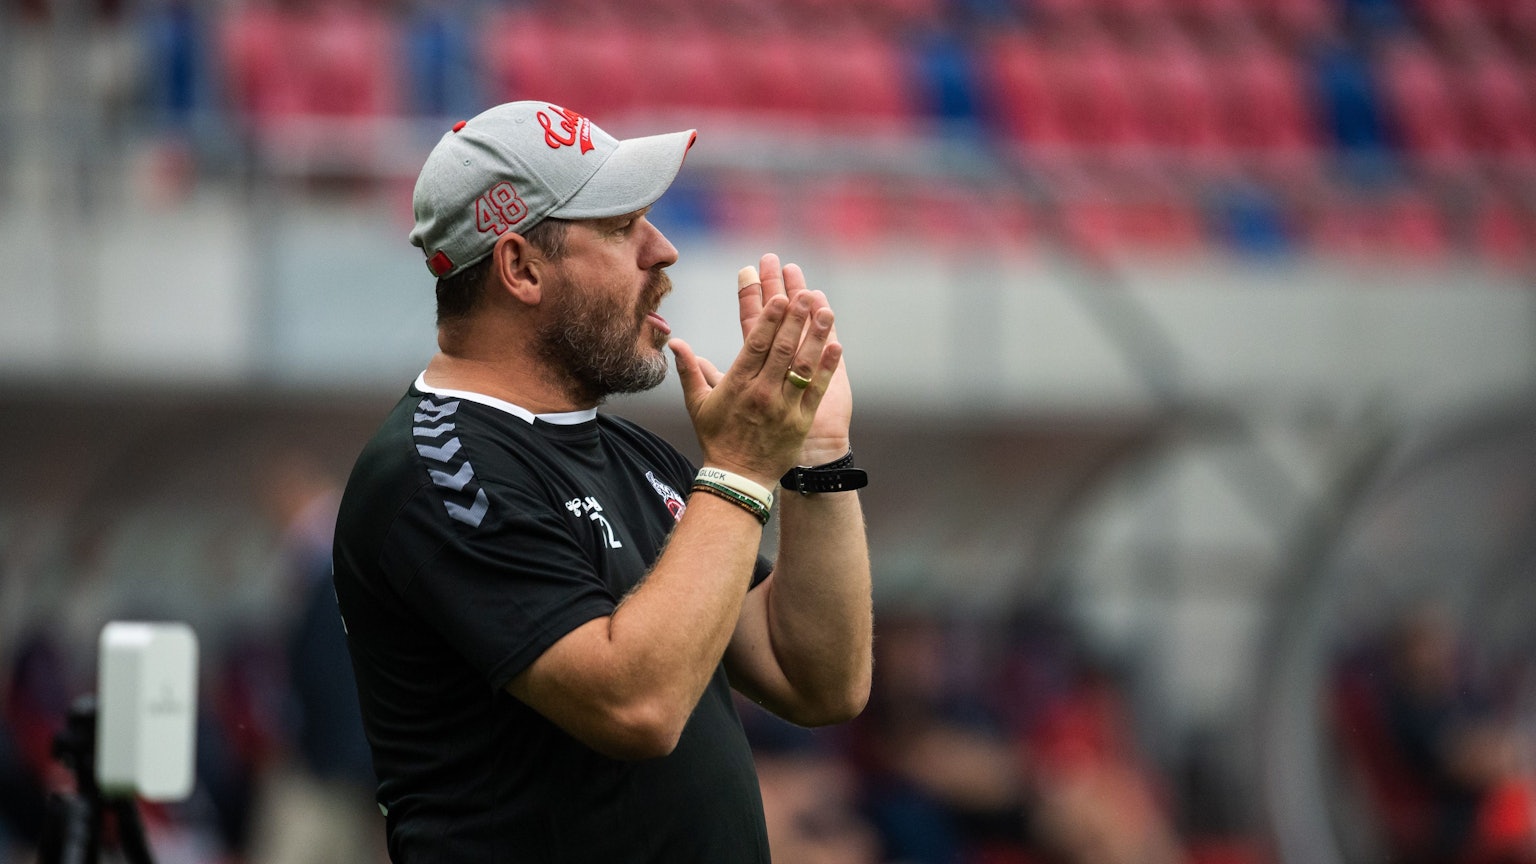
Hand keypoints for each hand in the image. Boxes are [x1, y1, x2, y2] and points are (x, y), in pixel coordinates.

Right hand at [670, 269, 841, 486]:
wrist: (738, 478)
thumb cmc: (717, 438)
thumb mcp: (698, 404)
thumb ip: (689, 370)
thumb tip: (674, 342)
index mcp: (737, 385)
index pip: (756, 345)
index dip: (769, 320)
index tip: (780, 298)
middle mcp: (761, 393)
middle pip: (781, 350)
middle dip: (795, 319)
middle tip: (805, 294)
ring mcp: (783, 407)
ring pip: (801, 366)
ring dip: (815, 337)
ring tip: (826, 312)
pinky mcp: (800, 421)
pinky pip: (815, 389)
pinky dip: (826, 367)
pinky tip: (836, 346)